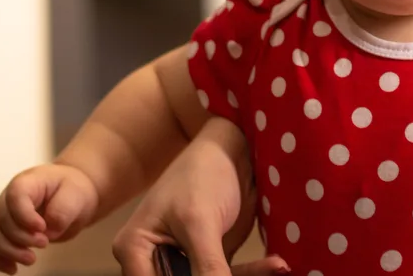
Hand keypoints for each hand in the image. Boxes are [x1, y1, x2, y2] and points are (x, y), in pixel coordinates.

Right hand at [0, 163, 99, 273]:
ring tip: (31, 260)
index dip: (25, 216)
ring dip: (7, 251)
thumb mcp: (76, 195)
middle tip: (44, 244)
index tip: (43, 229)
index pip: (15, 197)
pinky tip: (12, 269)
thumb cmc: (72, 192)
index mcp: (27, 182)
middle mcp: (8, 197)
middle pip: (0, 219)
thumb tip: (48, 231)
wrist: (71, 197)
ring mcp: (2, 214)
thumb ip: (62, 210)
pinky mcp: (2, 230)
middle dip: (20, 237)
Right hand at [111, 122, 288, 275]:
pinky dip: (254, 272)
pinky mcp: (212, 258)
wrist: (230, 149)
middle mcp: (154, 261)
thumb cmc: (202, 174)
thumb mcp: (200, 222)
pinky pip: (232, 275)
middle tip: (237, 273)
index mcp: (134, 251)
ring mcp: (185, 261)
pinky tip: (277, 264)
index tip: (215, 275)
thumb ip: (207, 266)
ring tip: (275, 267)